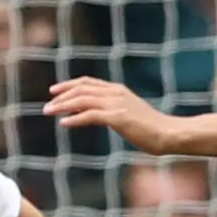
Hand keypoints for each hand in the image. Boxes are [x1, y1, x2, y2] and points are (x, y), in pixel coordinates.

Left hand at [44, 73, 172, 149]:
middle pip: (81, 89)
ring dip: (62, 106)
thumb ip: (112, 111)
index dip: (69, 85)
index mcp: (118, 90)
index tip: (54, 91)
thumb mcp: (129, 114)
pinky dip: (75, 119)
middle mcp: (116, 93)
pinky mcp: (118, 118)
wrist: (169, 134)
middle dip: (61, 96)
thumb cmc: (151, 128)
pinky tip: (64, 123)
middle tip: (47, 106)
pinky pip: (90, 116)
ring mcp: (117, 104)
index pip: (88, 82)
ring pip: (82, 100)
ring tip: (49, 112)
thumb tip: (95, 116)